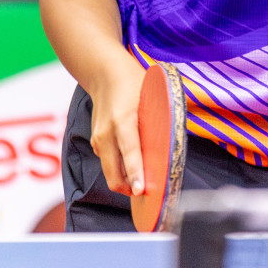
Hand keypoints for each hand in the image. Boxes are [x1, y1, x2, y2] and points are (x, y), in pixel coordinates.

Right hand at [89, 58, 148, 196]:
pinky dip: (119, 170)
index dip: (136, 174)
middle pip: (114, 173)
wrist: (105, 74)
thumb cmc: (134, 83)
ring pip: (110, 173)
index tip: (141, 191)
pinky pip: (108, 163)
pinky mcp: (96, 142)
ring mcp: (98, 139)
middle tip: (148, 193)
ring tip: (143, 181)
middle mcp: (107, 133)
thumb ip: (158, 121)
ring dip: (125, 181)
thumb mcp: (151, 97)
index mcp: (123, 121)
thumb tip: (171, 146)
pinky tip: (132, 165)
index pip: (130, 153)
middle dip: (129, 188)